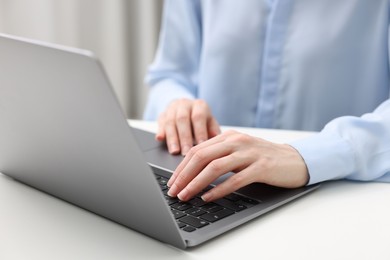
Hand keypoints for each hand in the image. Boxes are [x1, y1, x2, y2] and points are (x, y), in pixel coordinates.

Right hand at [156, 98, 220, 154]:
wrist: (186, 108)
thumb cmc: (201, 120)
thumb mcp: (210, 122)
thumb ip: (213, 130)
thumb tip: (217, 139)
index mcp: (199, 105)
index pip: (198, 117)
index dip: (199, 131)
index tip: (201, 145)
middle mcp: (184, 104)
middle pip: (182, 119)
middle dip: (184, 138)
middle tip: (186, 153)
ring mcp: (172, 108)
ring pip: (170, 122)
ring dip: (172, 138)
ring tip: (174, 151)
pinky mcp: (162, 114)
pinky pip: (160, 122)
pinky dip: (160, 131)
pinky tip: (160, 138)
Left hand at [167, 130, 308, 201]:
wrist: (295, 160)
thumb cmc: (263, 158)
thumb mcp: (239, 151)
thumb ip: (219, 155)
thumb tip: (192, 172)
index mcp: (228, 137)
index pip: (197, 150)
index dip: (182, 167)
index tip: (172, 182)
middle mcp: (237, 141)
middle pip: (202, 156)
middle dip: (184, 176)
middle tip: (173, 191)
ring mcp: (249, 153)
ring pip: (215, 167)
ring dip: (196, 183)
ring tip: (186, 196)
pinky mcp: (261, 167)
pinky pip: (235, 179)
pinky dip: (218, 189)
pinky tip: (208, 197)